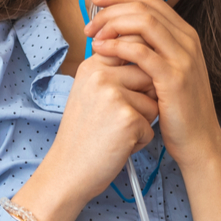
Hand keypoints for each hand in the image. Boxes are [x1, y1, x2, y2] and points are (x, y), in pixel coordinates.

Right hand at [10, 54, 157, 220]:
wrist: (67, 171)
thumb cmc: (83, 136)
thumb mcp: (89, 94)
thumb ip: (114, 74)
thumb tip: (149, 63)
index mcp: (92, 66)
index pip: (131, 49)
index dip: (139, 71)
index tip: (128, 92)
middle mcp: (101, 75)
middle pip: (149, 76)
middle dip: (145, 99)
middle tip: (119, 119)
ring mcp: (114, 96)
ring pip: (153, 103)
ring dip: (143, 123)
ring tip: (116, 133)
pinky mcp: (127, 118)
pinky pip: (152, 127)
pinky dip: (140, 141)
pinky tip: (118, 146)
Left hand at [84, 0, 220, 165]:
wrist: (198, 142)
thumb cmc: (177, 111)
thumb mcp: (166, 73)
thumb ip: (151, 51)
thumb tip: (119, 34)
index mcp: (185, 35)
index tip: (96, 0)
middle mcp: (187, 41)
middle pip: (145, 6)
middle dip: (112, 8)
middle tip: (90, 23)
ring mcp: (183, 58)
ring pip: (143, 22)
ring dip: (112, 24)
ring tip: (93, 37)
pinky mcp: (174, 78)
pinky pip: (141, 51)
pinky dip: (117, 47)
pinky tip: (101, 51)